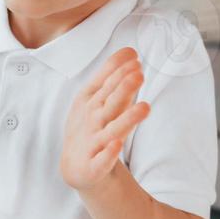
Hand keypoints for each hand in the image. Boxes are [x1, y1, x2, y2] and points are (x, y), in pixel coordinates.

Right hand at [61, 47, 149, 190]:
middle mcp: (92, 121)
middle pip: (110, 104)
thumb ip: (111, 76)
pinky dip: (108, 154)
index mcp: (91, 103)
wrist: (75, 167)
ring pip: (112, 131)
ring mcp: (93, 144)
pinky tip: (117, 145)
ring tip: (144, 108)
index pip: (106, 85)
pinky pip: (102, 161)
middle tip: (138, 74)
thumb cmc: (90, 127)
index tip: (134, 58)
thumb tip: (130, 51)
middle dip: (123, 89)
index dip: (119, 72)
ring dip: (126, 120)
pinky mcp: (93, 167)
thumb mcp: (95, 99)